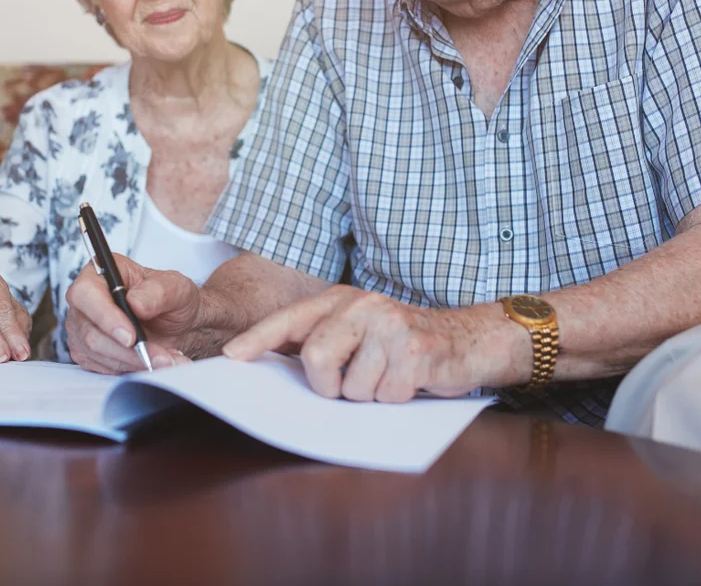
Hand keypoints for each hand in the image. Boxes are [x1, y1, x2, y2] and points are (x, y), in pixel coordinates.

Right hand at [65, 253, 203, 374]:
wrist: (179, 324)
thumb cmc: (172, 299)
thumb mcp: (175, 287)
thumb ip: (157, 292)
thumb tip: (135, 303)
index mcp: (101, 274)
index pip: (86, 293)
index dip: (105, 316)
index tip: (130, 336)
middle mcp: (86, 302)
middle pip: (90, 332)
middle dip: (127, 349)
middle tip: (159, 355)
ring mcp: (84, 329)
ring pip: (98, 354)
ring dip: (135, 361)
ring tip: (165, 358)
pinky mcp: (89, 354)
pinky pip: (104, 368)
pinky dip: (133, 368)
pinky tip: (153, 362)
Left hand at [222, 286, 527, 401]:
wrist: (470, 338)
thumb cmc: (403, 344)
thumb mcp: (359, 332)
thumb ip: (320, 341)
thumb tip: (268, 363)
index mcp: (341, 300)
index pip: (290, 320)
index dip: (258, 340)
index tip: (231, 358)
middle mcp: (363, 305)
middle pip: (317, 360)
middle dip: (329, 387)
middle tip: (350, 385)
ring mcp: (391, 325)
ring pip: (352, 388)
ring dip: (369, 396)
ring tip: (388, 378)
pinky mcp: (416, 349)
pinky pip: (386, 396)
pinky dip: (396, 400)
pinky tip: (410, 382)